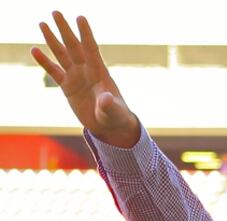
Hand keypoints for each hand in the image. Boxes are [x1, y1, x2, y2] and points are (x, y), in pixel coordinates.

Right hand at [31, 12, 138, 147]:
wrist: (109, 126)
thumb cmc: (116, 116)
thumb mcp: (113, 111)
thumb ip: (109, 104)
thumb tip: (105, 98)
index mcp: (100, 72)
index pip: (91, 49)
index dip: (86, 34)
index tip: (80, 17)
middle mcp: (87, 71)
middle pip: (73, 46)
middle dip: (65, 30)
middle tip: (55, 12)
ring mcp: (76, 77)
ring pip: (62, 54)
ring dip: (52, 40)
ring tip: (42, 24)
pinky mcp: (67, 86)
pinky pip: (54, 71)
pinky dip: (44, 61)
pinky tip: (35, 50)